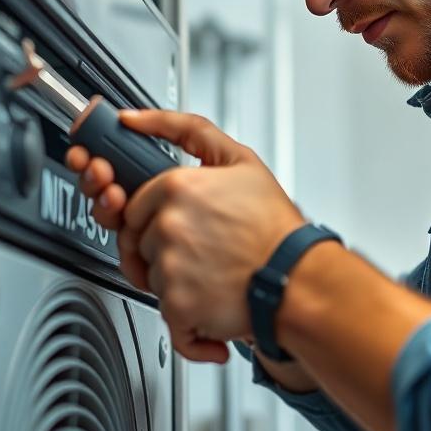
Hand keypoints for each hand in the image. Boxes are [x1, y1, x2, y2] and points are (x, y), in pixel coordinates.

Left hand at [66, 110, 305, 363]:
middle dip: (161, 246)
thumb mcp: (239, 158)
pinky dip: (182, 311)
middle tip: (198, 248)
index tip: (183, 224)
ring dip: (172, 276)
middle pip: (137, 239)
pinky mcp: (176, 304)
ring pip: (148, 273)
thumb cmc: (273, 225)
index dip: (156, 216)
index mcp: (177, 187)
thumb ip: (185, 129)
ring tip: (209, 269)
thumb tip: (134, 118)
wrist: (296, 276)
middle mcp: (168, 225)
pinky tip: (208, 297)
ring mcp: (170, 265)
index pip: (135, 203)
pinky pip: (161, 308)